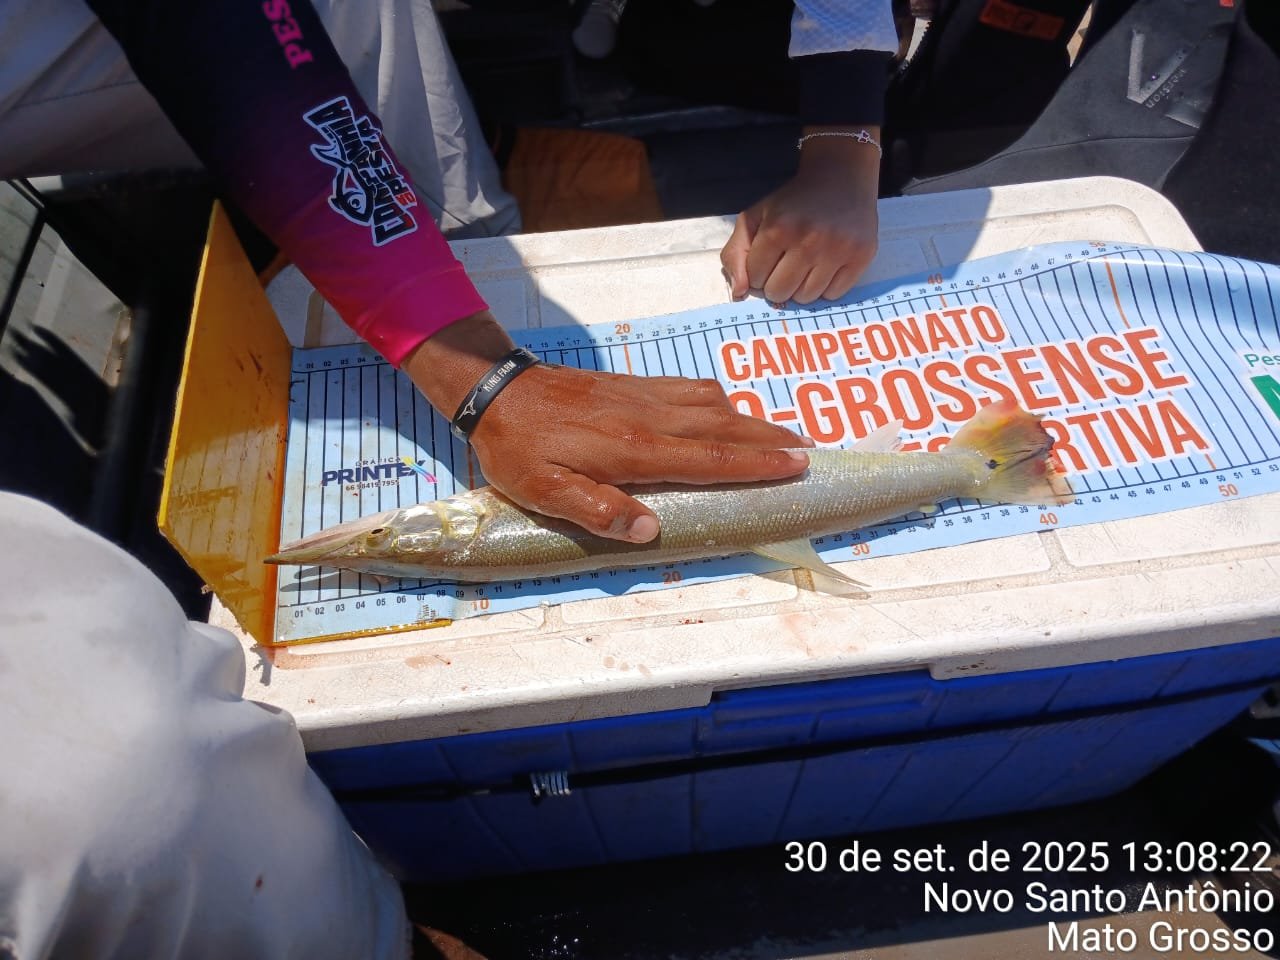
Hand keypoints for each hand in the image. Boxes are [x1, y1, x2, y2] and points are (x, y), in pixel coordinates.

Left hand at [403, 311, 811, 541]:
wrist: (497, 391)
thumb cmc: (519, 449)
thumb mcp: (545, 492)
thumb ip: (597, 510)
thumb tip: (651, 529)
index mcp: (634, 450)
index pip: (708, 458)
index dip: (755, 463)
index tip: (796, 465)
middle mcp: (649, 418)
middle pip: (723, 427)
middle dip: (769, 439)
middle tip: (809, 450)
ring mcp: (643, 396)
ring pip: (711, 404)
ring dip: (752, 418)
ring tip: (783, 432)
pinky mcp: (633, 385)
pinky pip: (689, 389)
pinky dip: (720, 400)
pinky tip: (727, 407)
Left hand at [721, 125, 880, 304]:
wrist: (840, 177)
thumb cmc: (792, 202)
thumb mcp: (755, 217)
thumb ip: (736, 253)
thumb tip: (739, 294)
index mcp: (777, 228)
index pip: (755, 278)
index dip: (759, 270)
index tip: (769, 256)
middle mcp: (808, 240)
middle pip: (779, 293)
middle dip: (777, 282)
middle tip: (787, 263)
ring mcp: (837, 250)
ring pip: (806, 298)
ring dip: (801, 287)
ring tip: (807, 264)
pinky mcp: (861, 256)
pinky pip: (834, 295)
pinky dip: (826, 287)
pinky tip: (826, 265)